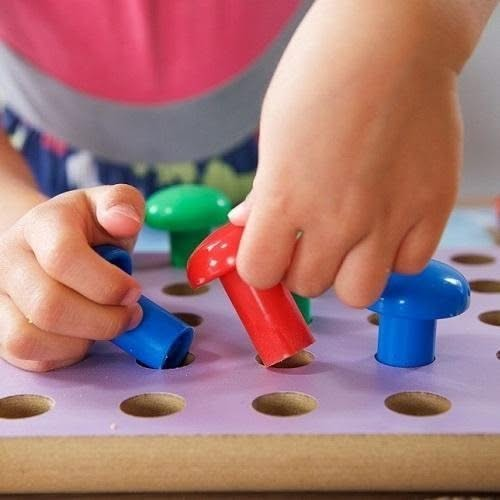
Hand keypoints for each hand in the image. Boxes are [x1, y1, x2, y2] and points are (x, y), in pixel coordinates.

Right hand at [0, 184, 143, 370]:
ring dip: (82, 341)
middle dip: (103, 320)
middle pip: (48, 305)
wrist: (45, 241)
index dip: (106, 284)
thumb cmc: (85, 228)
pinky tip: (83, 335)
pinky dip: (64, 354)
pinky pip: (26, 356)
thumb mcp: (109, 206)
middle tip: (130, 315)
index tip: (134, 291)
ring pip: (28, 338)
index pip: (63, 257)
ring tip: (105, 324)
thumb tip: (125, 222)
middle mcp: (9, 259)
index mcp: (42, 225)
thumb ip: (123, 204)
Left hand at [230, 1, 469, 306]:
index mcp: (285, 196)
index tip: (268, 252)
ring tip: (351, 241)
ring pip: (358, 294)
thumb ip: (264, 190)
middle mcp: (335, 218)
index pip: (259, 273)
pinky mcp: (431, 207)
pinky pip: (408, 265)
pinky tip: (389, 223)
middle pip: (309, 286)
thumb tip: (246, 223)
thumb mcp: (275, 132)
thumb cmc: (325, 73)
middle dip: (303, 268)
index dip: (260, 265)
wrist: (394, 36)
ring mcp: (388, 217)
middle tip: (310, 239)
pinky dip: (395, 254)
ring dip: (348, 274)